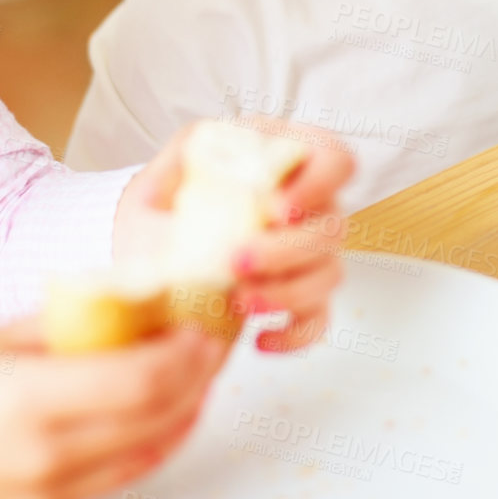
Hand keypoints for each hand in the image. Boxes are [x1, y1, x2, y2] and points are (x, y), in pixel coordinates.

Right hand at [0, 320, 225, 498]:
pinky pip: (122, 477)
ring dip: (187, 410)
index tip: (203, 322)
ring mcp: (51, 494)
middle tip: (215, 337)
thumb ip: (55, 324)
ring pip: (151, 451)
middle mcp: (51, 456)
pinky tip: (163, 415)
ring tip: (199, 371)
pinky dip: (154, 442)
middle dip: (202, 374)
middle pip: (163, 415)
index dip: (191, 351)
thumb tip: (116, 299)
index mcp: (33, 402)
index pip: (149, 378)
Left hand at [115, 120, 355, 353]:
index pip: (336, 159)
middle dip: (287, 250)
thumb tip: (165, 192)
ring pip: (330, 275)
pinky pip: (319, 319)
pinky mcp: (302, 296)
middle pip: (334, 227)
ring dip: (288, 293)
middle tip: (236, 262)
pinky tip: (260, 339)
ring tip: (238, 301)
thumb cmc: (174, 196)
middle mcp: (310, 205)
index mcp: (287, 159)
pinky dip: (295, 334)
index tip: (277, 208)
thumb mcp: (172, 165)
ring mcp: (311, 252)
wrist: (161, 242)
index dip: (320, 183)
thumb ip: (176, 165)